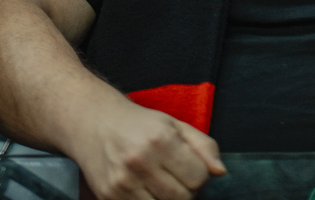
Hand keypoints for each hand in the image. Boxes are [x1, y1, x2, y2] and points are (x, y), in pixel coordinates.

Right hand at [70, 93, 225, 199]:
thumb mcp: (173, 124)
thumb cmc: (139, 123)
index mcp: (161, 139)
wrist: (93, 122)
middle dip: (184, 189)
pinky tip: (142, 187)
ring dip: (166, 199)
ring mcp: (123, 182)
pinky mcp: (109, 197)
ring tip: (158, 180)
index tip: (188, 165)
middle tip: (173, 174)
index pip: (199, 177)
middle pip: (183, 198)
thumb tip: (221, 172)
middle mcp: (141, 161)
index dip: (198, 173)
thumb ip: (203, 146)